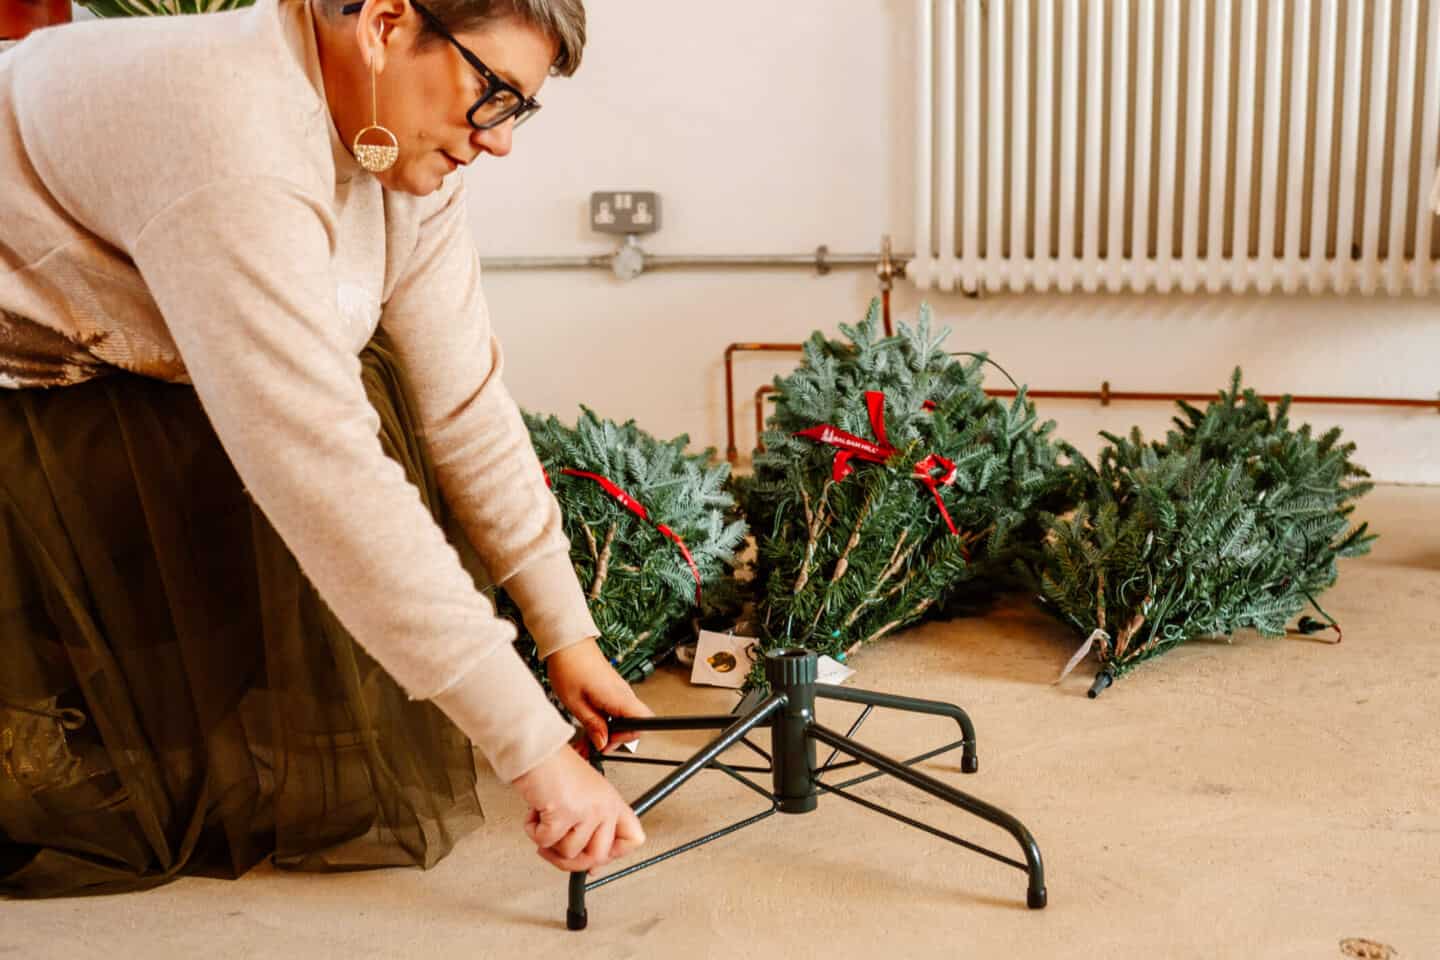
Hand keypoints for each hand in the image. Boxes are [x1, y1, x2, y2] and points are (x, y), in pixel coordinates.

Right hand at [511, 743, 645, 871]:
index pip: (634, 839)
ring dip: (548, 840)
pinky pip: (546, 841)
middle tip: (555, 847)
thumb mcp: (585, 798)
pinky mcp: (564, 814)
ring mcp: (586, 811)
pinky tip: (536, 811)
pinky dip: (533, 830)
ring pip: (568, 853)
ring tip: (544, 817)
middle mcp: (604, 807)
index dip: (614, 855)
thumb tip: (592, 866)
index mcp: (613, 803)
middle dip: (570, 860)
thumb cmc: (556, 769)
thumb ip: (592, 829)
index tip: (594, 859)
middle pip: (597, 857)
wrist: (537, 750)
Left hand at [546, 637, 654, 751]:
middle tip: (592, 745)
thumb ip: (592, 725)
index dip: (627, 738)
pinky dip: (603, 722)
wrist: (568, 641)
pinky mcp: (611, 690)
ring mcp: (618, 692)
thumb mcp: (575, 702)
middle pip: (633, 725)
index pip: (643, 723)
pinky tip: (587, 729)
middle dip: (613, 739)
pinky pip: (614, 711)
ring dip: (606, 733)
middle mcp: (623, 694)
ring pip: (622, 720)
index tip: (606, 743)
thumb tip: (603, 743)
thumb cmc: (569, 665)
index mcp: (618, 697)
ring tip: (584, 742)